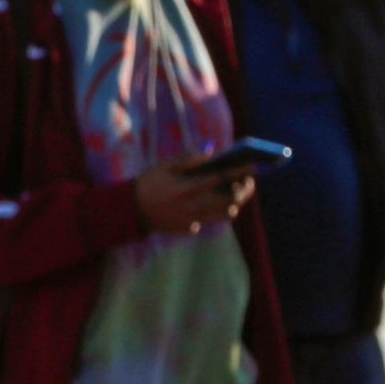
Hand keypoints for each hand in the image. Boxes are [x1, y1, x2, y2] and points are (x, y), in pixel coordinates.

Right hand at [135, 159, 252, 234]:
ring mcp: (194, 220)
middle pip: (231, 201)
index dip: (241, 172)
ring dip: (233, 203)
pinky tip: (211, 203)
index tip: (253, 166)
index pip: (223, 178)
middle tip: (247, 183)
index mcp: (190, 186)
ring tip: (233, 192)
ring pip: (225, 214)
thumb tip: (211, 154)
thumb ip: (189, 159)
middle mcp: (196, 205)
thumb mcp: (166, 165)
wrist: (131, 210)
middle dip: (244, 191)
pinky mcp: (190, 229)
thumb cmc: (148, 183)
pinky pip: (210, 220)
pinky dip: (214, 212)